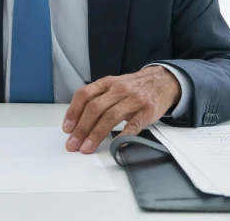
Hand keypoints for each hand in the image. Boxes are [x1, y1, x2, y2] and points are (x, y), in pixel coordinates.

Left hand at [62, 66, 180, 153]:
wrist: (163, 81)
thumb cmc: (134, 87)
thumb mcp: (114, 85)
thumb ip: (98, 98)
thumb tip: (77, 121)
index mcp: (107, 83)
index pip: (84, 94)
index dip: (73, 112)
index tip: (67, 128)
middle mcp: (119, 89)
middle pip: (95, 108)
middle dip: (81, 128)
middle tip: (73, 144)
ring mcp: (134, 99)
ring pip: (110, 116)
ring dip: (96, 134)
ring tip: (87, 147)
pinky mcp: (147, 111)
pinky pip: (133, 125)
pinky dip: (123, 136)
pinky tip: (115, 145)